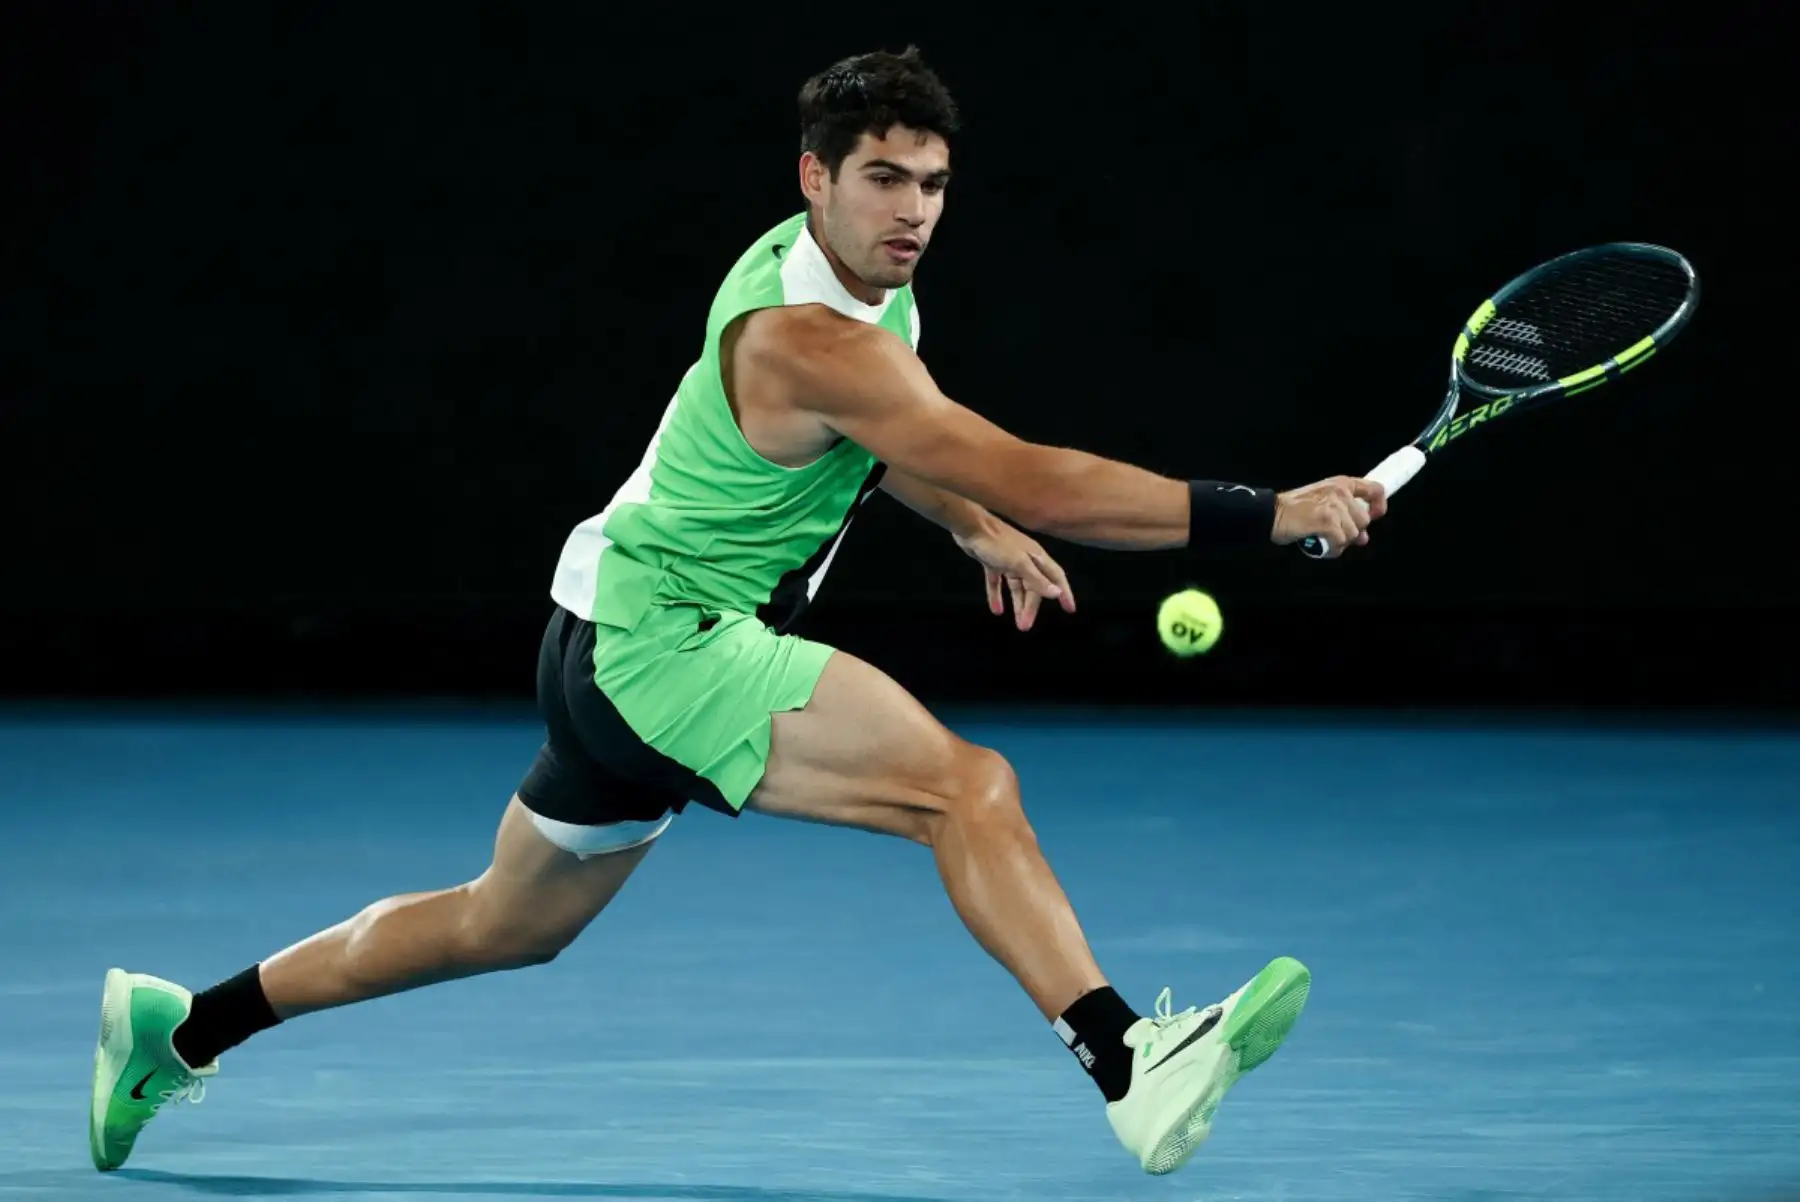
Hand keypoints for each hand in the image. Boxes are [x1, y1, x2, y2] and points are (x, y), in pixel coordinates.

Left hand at [954, 521, 1076, 631]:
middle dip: (1031, 607)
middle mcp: (1025, 560)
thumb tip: (1056, 593)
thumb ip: (1037, 580)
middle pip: (1034, 587)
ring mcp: (1009, 561)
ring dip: (1017, 604)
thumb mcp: (1019, 563)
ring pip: (1017, 587)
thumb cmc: (997, 543)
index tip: (1069, 609)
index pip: (1055, 577)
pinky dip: (997, 596)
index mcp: (1036, 558)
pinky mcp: (993, 563)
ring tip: (1017, 623)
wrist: (970, 527)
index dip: (1064, 593)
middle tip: (1025, 626)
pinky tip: (996, 610)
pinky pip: (998, 583)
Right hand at [1271, 476, 1388, 557]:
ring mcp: (1334, 507)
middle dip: (1351, 532)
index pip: (1375, 489)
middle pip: (1364, 520)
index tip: (1374, 516)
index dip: (1379, 506)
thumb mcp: (1322, 502)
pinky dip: (1330, 549)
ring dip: (1339, 543)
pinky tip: (1319, 545)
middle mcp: (1340, 492)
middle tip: (1333, 534)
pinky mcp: (1327, 521)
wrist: (1271, 514)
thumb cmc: (1293, 510)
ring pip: (1352, 534)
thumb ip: (1345, 514)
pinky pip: (1340, 543)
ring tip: (1322, 539)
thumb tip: (1363, 537)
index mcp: (1341, 484)